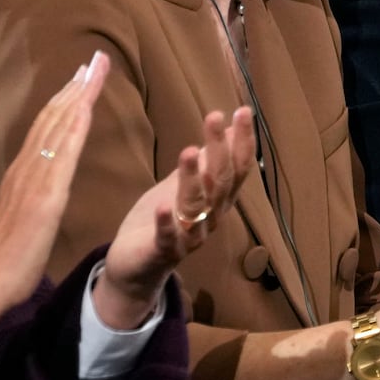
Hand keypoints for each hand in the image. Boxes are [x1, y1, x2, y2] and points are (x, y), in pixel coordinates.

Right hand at [0, 52, 107, 340]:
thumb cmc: (6, 260)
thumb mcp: (24, 218)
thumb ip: (32, 196)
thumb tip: (44, 186)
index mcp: (23, 173)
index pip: (47, 127)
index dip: (65, 100)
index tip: (81, 77)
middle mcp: (26, 167)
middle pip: (53, 116)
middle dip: (75, 86)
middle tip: (95, 59)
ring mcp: (33, 178)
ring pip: (58, 125)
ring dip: (78, 94)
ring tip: (95, 69)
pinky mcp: (43, 194)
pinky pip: (62, 151)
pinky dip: (73, 124)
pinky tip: (86, 107)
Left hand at [95, 106, 255, 328]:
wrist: (137, 267)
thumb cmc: (164, 219)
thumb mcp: (186, 183)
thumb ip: (207, 160)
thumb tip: (230, 125)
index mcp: (218, 200)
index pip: (237, 168)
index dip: (242, 141)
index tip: (243, 112)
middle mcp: (210, 218)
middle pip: (219, 183)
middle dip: (219, 150)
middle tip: (214, 118)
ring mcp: (189, 237)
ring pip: (196, 207)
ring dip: (192, 180)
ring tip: (187, 152)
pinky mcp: (163, 252)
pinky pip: (168, 238)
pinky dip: (166, 223)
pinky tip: (162, 205)